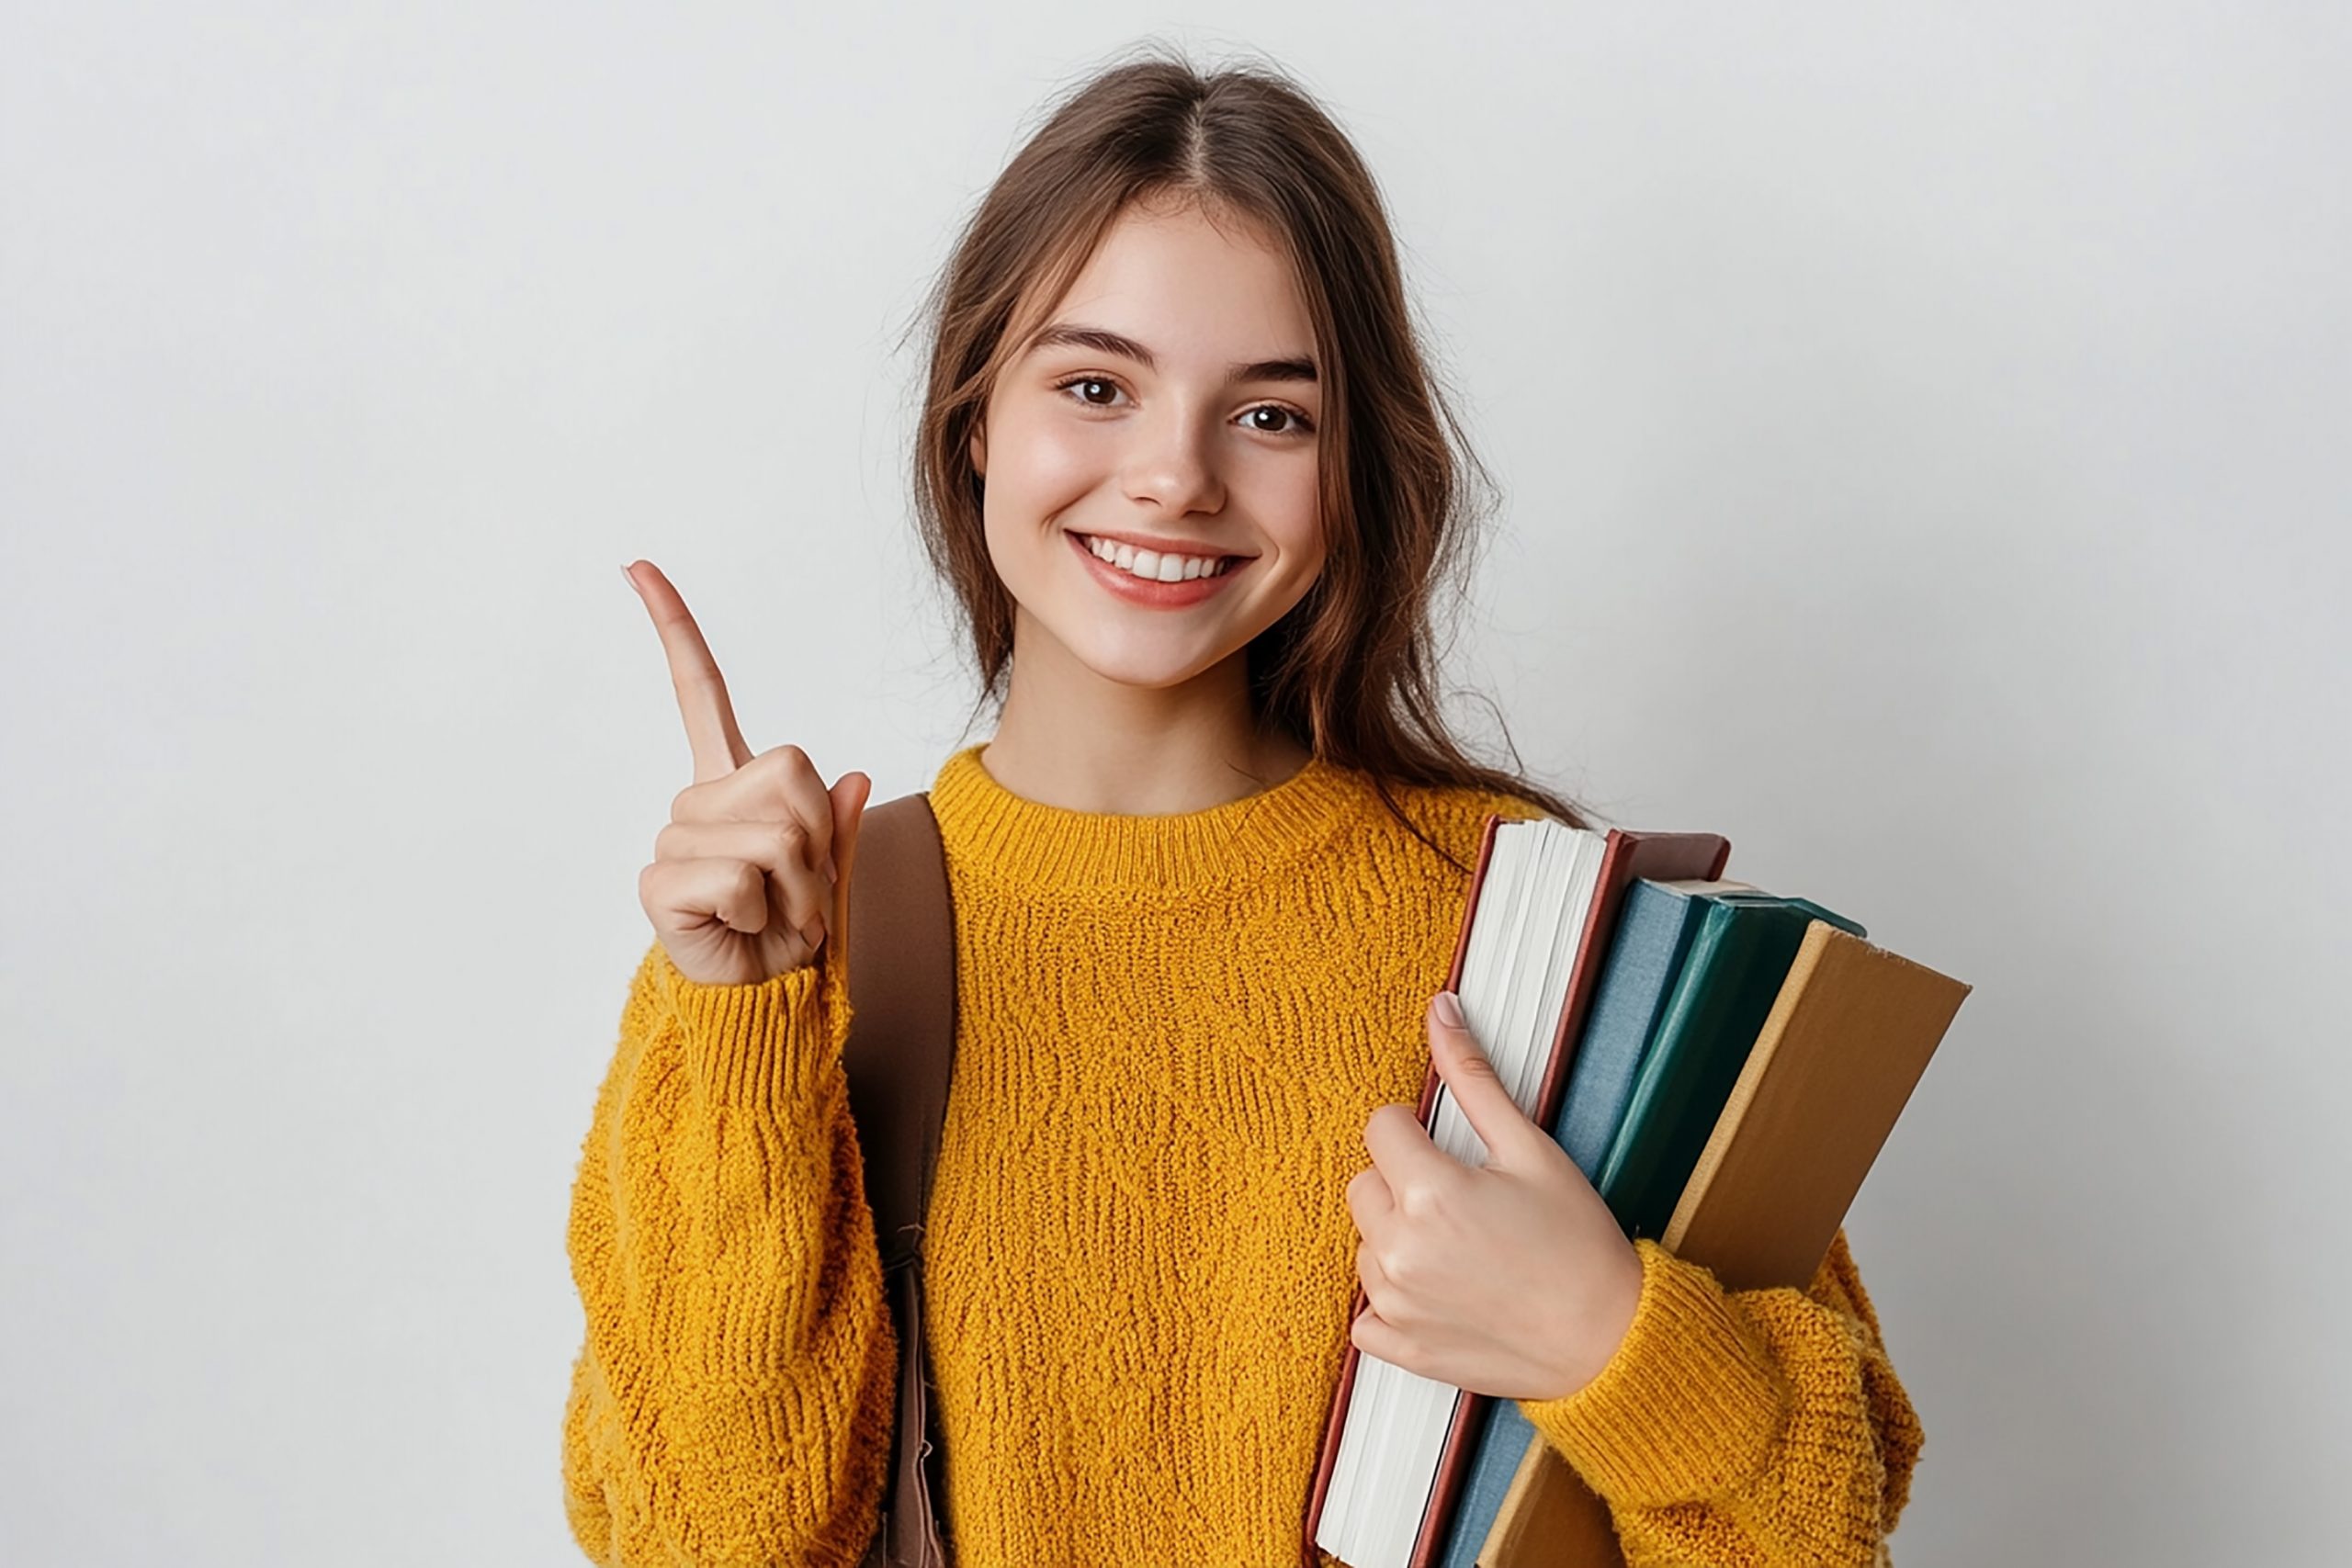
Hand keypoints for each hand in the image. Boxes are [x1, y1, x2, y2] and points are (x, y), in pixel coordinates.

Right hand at [625, 559, 870, 985]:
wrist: (762, 1004)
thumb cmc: (792, 938)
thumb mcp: (834, 877)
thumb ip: (840, 827)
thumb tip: (853, 774)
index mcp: (734, 786)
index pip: (700, 692)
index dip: (673, 628)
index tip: (636, 567)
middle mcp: (698, 802)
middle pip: (790, 773)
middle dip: (819, 838)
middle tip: (798, 893)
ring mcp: (674, 839)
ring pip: (774, 832)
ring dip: (800, 886)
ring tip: (774, 916)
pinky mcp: (659, 882)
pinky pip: (743, 874)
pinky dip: (766, 911)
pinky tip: (744, 929)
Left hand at [1344, 991, 1646, 1400]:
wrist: (1611, 1341)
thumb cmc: (1580, 1247)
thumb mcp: (1531, 1149)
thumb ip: (1474, 1078)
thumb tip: (1440, 1013)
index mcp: (1429, 1193)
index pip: (1380, 1127)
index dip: (1417, 1131)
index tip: (1451, 1151)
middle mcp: (1400, 1250)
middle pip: (1364, 1183)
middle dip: (1403, 1182)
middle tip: (1463, 1200)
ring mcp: (1396, 1304)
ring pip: (1365, 1243)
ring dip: (1397, 1238)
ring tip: (1460, 1247)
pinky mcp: (1402, 1348)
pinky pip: (1365, 1313)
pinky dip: (1393, 1300)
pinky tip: (1440, 1292)